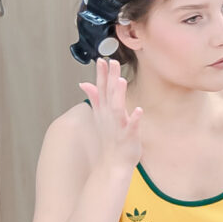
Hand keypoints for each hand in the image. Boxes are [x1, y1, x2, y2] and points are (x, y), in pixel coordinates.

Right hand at [76, 58, 146, 174]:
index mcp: (103, 110)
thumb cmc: (109, 138)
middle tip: (112, 62)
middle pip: (108, 94)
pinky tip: (138, 110)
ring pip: (116, 108)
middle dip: (109, 78)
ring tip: (121, 80)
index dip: (101, 74)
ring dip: (118, 95)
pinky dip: (134, 118)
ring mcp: (118, 126)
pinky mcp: (128, 137)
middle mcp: (108, 116)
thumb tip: (84, 83)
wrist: (112, 162)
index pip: (101, 89)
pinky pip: (131, 127)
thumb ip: (95, 98)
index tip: (101, 59)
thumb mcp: (100, 115)